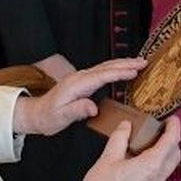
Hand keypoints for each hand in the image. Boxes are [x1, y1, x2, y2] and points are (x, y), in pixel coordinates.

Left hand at [13, 57, 144, 135]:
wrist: (36, 114)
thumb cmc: (48, 117)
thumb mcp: (60, 118)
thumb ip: (77, 111)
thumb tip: (93, 107)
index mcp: (75, 85)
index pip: (101, 76)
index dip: (119, 73)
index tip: (134, 72)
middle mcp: (79, 77)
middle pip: (106, 67)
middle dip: (126, 63)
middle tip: (144, 62)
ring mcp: (81, 77)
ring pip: (105, 67)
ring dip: (123, 63)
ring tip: (140, 62)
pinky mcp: (83, 81)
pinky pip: (102, 71)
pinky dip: (116, 68)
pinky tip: (124, 69)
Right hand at [82, 117, 180, 180]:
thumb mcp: (108, 157)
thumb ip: (120, 138)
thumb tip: (126, 126)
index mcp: (151, 165)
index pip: (172, 141)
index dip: (175, 127)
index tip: (172, 119)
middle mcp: (157, 178)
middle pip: (175, 154)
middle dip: (172, 139)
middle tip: (162, 129)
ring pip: (169, 166)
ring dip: (166, 152)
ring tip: (151, 142)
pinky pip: (160, 175)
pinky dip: (158, 163)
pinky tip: (143, 160)